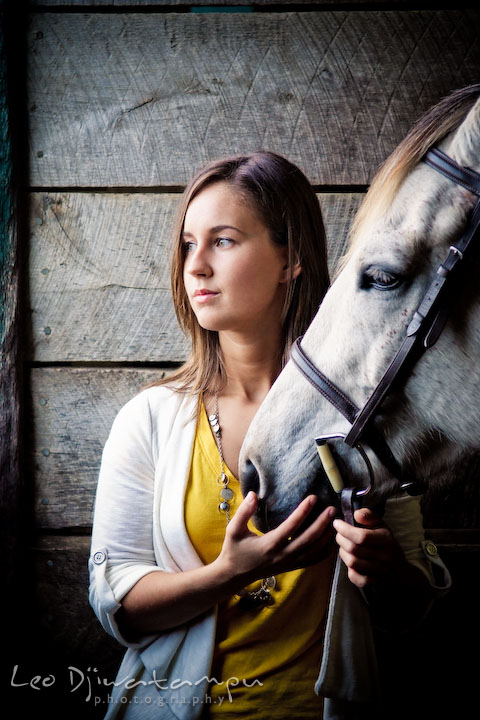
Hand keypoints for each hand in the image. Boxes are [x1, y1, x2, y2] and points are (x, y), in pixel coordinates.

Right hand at [216, 491, 335, 590]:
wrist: (234, 575)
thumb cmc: (234, 549)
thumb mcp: (234, 529)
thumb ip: (244, 512)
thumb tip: (252, 494)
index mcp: (269, 544)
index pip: (292, 526)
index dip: (304, 511)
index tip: (314, 498)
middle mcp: (282, 555)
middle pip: (308, 539)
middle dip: (322, 524)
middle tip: (332, 509)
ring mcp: (288, 563)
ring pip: (314, 552)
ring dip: (326, 537)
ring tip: (336, 523)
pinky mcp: (291, 567)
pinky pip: (312, 561)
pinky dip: (324, 552)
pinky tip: (331, 541)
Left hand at [333, 507, 404, 587]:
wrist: (398, 566)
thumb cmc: (385, 540)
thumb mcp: (380, 523)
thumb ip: (368, 515)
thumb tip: (356, 514)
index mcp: (386, 539)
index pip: (362, 536)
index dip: (345, 529)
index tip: (336, 523)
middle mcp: (385, 556)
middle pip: (354, 549)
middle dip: (340, 539)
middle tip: (339, 534)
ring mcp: (380, 571)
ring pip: (352, 562)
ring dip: (342, 552)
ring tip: (343, 546)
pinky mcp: (374, 582)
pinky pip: (356, 578)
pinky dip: (349, 569)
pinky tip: (350, 560)